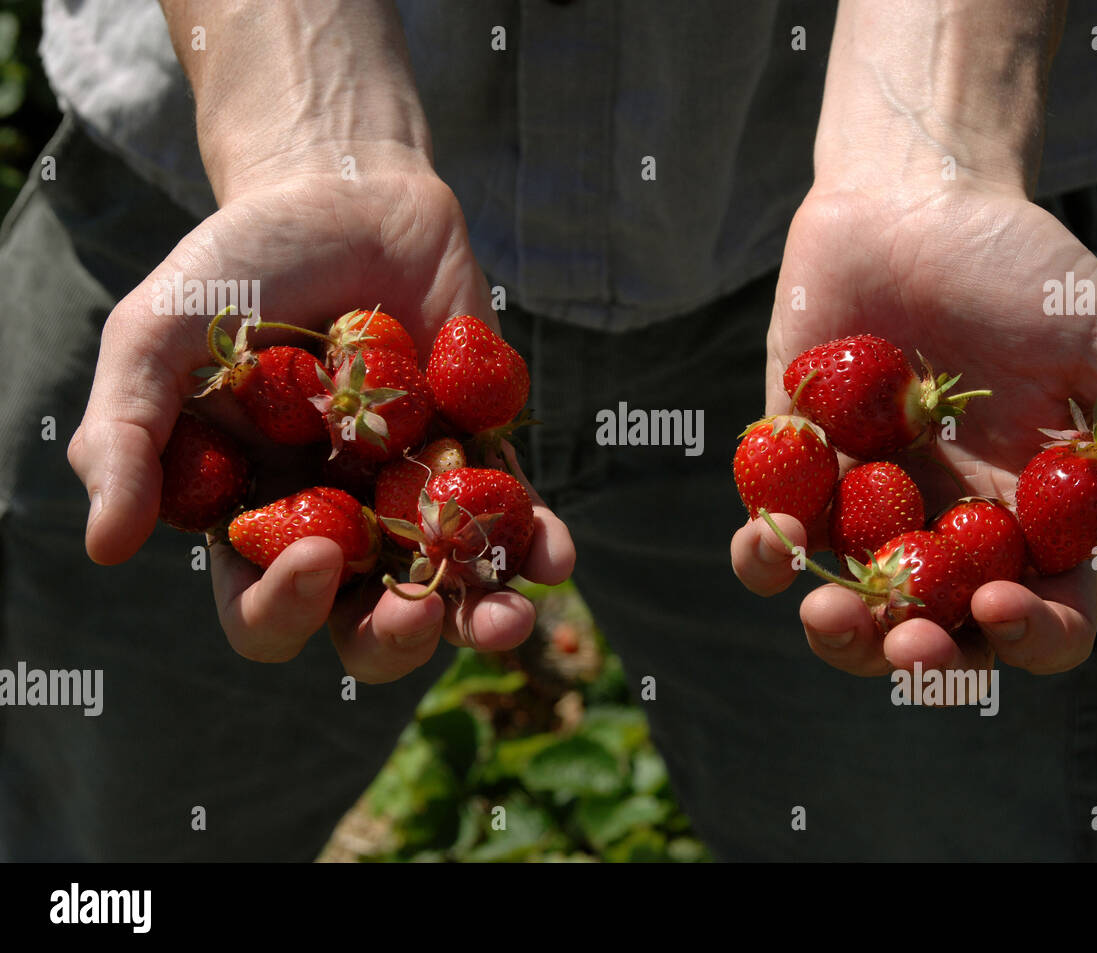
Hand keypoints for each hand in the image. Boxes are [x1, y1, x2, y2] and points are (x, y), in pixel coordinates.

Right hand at [68, 160, 574, 681]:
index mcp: (257, 520)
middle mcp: (340, 524)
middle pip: (364, 625)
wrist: (342, 196)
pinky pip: (515, 518)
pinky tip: (555, 559)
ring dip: (479, 617)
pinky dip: (537, 544)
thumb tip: (106, 547)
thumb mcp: (156, 337)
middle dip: (392, 639)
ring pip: (450, 590)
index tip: (316, 554)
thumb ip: (126, 435)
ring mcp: (414, 496)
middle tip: (413, 615)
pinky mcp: (480, 456)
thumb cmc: (239, 269)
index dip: (285, 608)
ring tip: (506, 618)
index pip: (263, 609)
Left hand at [732, 182, 1096, 677]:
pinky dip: (766, 555)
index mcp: (1033, 521)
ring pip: (852, 607)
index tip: (1000, 599)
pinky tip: (769, 543)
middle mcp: (950, 530)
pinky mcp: (796, 472)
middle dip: (921, 655)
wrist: (916, 200)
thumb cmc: (1027, 272)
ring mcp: (869, 506)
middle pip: (939, 633)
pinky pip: (775, 536)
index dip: (1028, 632)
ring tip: (826, 612)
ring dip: (838, 631)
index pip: (1042, 615)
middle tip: (905, 644)